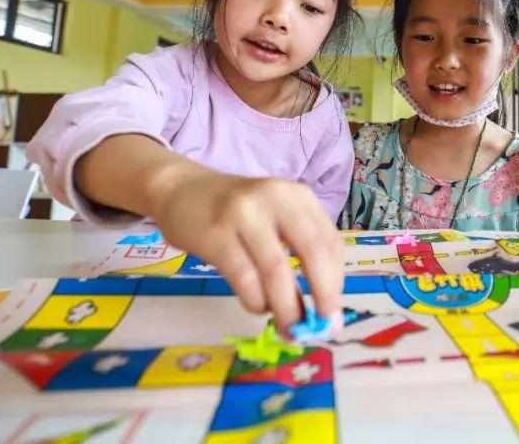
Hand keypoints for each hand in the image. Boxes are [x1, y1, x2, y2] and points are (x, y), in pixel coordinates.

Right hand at [149, 173, 343, 333]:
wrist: (181, 190)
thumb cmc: (236, 212)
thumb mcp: (276, 217)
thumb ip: (299, 249)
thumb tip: (322, 305)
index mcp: (299, 197)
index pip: (330, 242)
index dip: (336, 281)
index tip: (333, 311)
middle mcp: (276, 199)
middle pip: (312, 252)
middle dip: (322, 294)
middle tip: (321, 326)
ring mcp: (244, 214)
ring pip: (276, 270)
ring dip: (287, 307)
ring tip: (288, 328)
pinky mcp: (215, 233)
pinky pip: (244, 277)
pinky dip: (256, 300)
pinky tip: (258, 307)